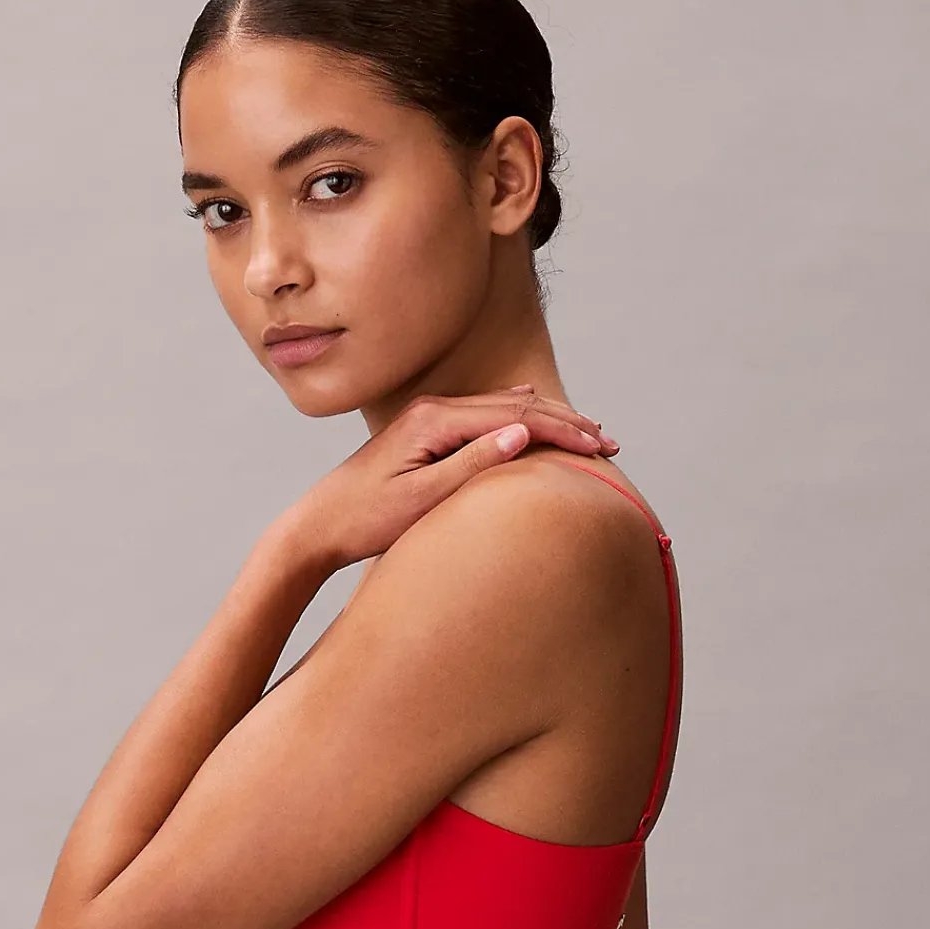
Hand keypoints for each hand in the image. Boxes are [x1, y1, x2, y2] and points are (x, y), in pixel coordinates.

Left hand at [282, 386, 619, 576]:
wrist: (320, 523)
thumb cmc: (366, 519)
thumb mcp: (421, 499)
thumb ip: (470, 464)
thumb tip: (520, 434)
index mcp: (435, 420)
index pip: (516, 416)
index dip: (564, 431)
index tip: (600, 449)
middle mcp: (434, 410)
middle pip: (516, 405)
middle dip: (566, 422)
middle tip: (610, 441)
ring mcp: (430, 419)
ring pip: (503, 408)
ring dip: (549, 419)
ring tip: (588, 433)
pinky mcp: (427, 433)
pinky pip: (485, 417)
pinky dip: (521, 420)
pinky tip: (536, 420)